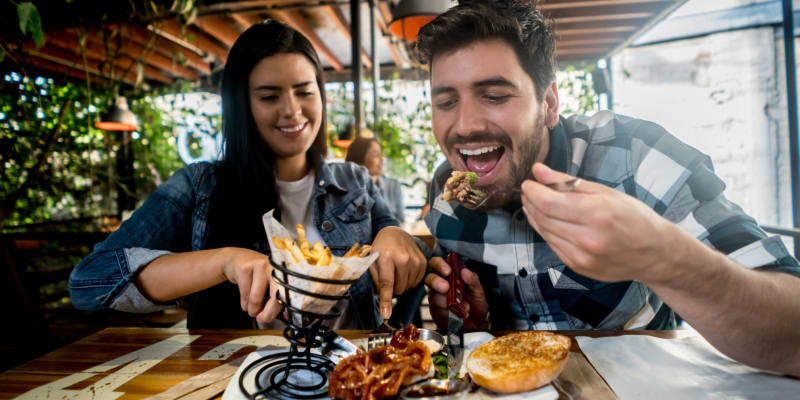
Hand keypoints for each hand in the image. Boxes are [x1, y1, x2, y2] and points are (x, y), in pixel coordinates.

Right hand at [221, 247, 281, 323]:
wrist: (236, 260)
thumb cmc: (257, 277)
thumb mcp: (269, 285)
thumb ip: (276, 301)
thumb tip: (279, 318)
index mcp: (284, 272)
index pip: (289, 293)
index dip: (284, 308)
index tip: (278, 318)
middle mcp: (274, 266)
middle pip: (276, 296)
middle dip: (269, 312)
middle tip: (262, 319)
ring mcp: (259, 265)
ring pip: (256, 299)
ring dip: (253, 310)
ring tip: (253, 307)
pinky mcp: (244, 269)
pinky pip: (244, 296)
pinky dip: (244, 304)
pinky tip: (245, 299)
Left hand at [370, 226, 426, 318]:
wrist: (395, 234)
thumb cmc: (381, 248)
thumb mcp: (372, 261)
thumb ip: (375, 279)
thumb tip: (382, 298)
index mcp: (386, 257)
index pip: (386, 283)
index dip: (386, 300)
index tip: (386, 314)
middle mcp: (403, 258)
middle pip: (399, 288)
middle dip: (392, 289)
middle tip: (388, 278)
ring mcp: (415, 260)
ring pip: (408, 287)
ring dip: (401, 284)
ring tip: (396, 271)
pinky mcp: (423, 262)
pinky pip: (416, 282)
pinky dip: (409, 280)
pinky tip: (404, 270)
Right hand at [424, 257, 488, 330]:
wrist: (475, 324)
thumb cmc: (475, 305)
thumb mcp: (478, 291)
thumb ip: (473, 280)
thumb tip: (465, 271)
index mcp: (449, 276)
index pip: (438, 264)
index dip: (440, 265)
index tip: (447, 270)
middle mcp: (440, 285)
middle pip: (429, 278)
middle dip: (436, 281)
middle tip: (446, 288)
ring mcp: (436, 298)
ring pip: (434, 296)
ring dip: (450, 302)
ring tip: (464, 307)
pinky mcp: (436, 311)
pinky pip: (439, 310)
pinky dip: (451, 312)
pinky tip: (460, 314)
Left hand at [520, 163, 676, 283]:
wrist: (655, 253)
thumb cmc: (634, 217)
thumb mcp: (605, 192)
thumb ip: (568, 182)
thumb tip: (538, 171)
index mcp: (597, 214)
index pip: (549, 203)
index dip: (533, 192)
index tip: (528, 183)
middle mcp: (588, 238)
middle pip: (544, 218)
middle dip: (531, 202)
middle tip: (529, 191)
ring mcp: (582, 257)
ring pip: (545, 233)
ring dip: (535, 216)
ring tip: (535, 203)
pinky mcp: (578, 267)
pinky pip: (553, 245)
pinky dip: (546, 231)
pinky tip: (547, 220)